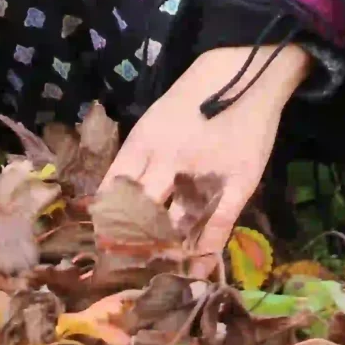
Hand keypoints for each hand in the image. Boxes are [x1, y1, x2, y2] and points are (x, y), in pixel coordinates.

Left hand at [104, 43, 312, 264]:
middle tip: (124, 265)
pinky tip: (197, 270)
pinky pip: (217, 224)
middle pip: (142, 210)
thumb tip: (113, 194)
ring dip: (167, 248)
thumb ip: (138, 157)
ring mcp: (203, 173)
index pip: (116, 187)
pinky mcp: (236, 184)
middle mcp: (168, 160)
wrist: (243, 72)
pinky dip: (205, 250)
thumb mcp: (155, 122)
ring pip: (177, 222)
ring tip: (156, 271)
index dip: (107, 216)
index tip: (101, 240)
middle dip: (131, 239)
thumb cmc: (193, 98)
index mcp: (144, 142)